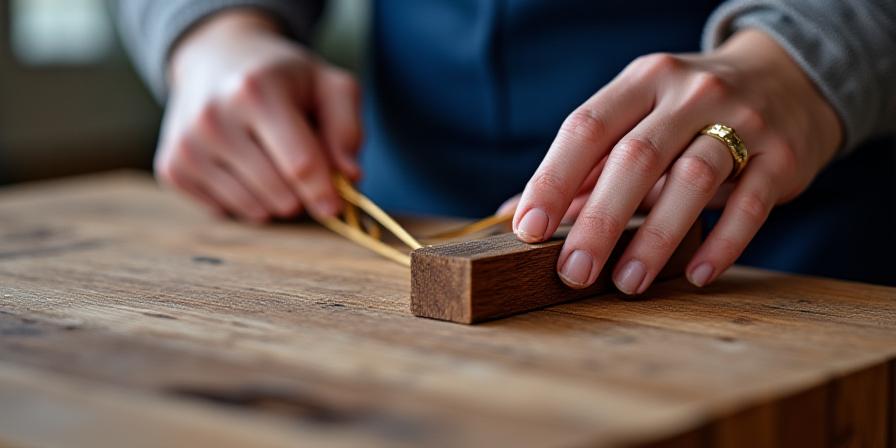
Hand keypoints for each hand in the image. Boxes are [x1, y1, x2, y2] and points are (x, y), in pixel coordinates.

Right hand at [156, 9, 361, 221]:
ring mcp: (187, 144)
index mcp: (257, 90)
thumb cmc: (283, 77)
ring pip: (253, 209)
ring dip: (275, 200)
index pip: (300, 164)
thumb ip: (347, 128)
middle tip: (302, 168)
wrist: (216, 57)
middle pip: (279, 193)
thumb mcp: (328, 85)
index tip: (336, 208)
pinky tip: (243, 166)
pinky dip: (245, 200)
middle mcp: (214, 117)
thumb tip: (349, 177)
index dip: (324, 193)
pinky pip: (225, 211)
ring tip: (272, 161)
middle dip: (302, 193)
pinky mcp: (172, 166)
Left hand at [508, 29, 841, 292]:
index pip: (587, 128)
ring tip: (627, 283)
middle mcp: (690, 94)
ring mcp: (743, 120)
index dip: (553, 179)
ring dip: (656, 238)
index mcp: (642, 82)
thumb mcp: (638, 118)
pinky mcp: (783, 155)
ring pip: (693, 180)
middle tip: (573, 272)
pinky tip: (697, 275)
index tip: (527, 229)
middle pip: (635, 158)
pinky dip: (722, 243)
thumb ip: (585, 166)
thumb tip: (516, 213)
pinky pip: (751, 204)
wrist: (789, 79)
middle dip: (600, 221)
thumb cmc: (690, 111)